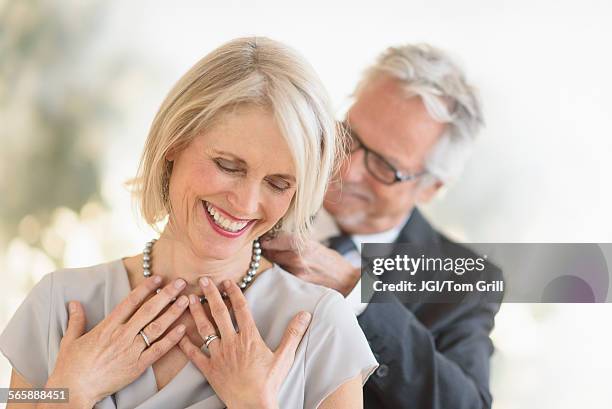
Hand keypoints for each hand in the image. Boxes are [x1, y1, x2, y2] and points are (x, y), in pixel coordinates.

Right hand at [46, 276, 189, 406]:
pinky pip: (158, 350)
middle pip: (148, 310)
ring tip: (186, 300)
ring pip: (156, 327)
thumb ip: (76, 320)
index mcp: (107, 327)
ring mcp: (131, 351)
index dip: (146, 288)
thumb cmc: (70, 367)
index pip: (130, 302)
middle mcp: (122, 335)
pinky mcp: (137, 367)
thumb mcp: (70, 340)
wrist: (74, 391)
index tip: (158, 277)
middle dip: (166, 295)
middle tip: (180, 282)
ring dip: (173, 313)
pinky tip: (183, 329)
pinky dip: (172, 339)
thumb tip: (73, 303)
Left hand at [179, 277, 311, 408]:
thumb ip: (294, 333)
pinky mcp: (209, 369)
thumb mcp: (285, 356)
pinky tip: (179, 334)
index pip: (240, 308)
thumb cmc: (269, 382)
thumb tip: (305, 314)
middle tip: (203, 279)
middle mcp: (231, 342)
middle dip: (210, 294)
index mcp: (249, 337)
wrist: (252, 404)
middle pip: (219, 313)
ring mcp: (218, 355)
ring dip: (196, 312)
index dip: (233, 292)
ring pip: (204, 329)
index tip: (227, 281)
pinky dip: (186, 344)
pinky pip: (194, 355)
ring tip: (189, 298)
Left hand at [261, 232, 359, 295]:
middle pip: (273, 253)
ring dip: (273, 262)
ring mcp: (297, 274)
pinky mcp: (297, 285)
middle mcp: (299, 260)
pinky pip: (283, 276)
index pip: (280, 240)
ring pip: (276, 265)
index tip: (263, 240)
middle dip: (267, 251)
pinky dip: (280, 272)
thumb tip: (280, 239)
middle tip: (264, 249)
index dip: (269, 240)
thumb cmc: (333, 263)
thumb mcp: (318, 246)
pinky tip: (284, 270)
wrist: (347, 282)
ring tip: (274, 259)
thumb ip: (299, 243)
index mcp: (305, 246)